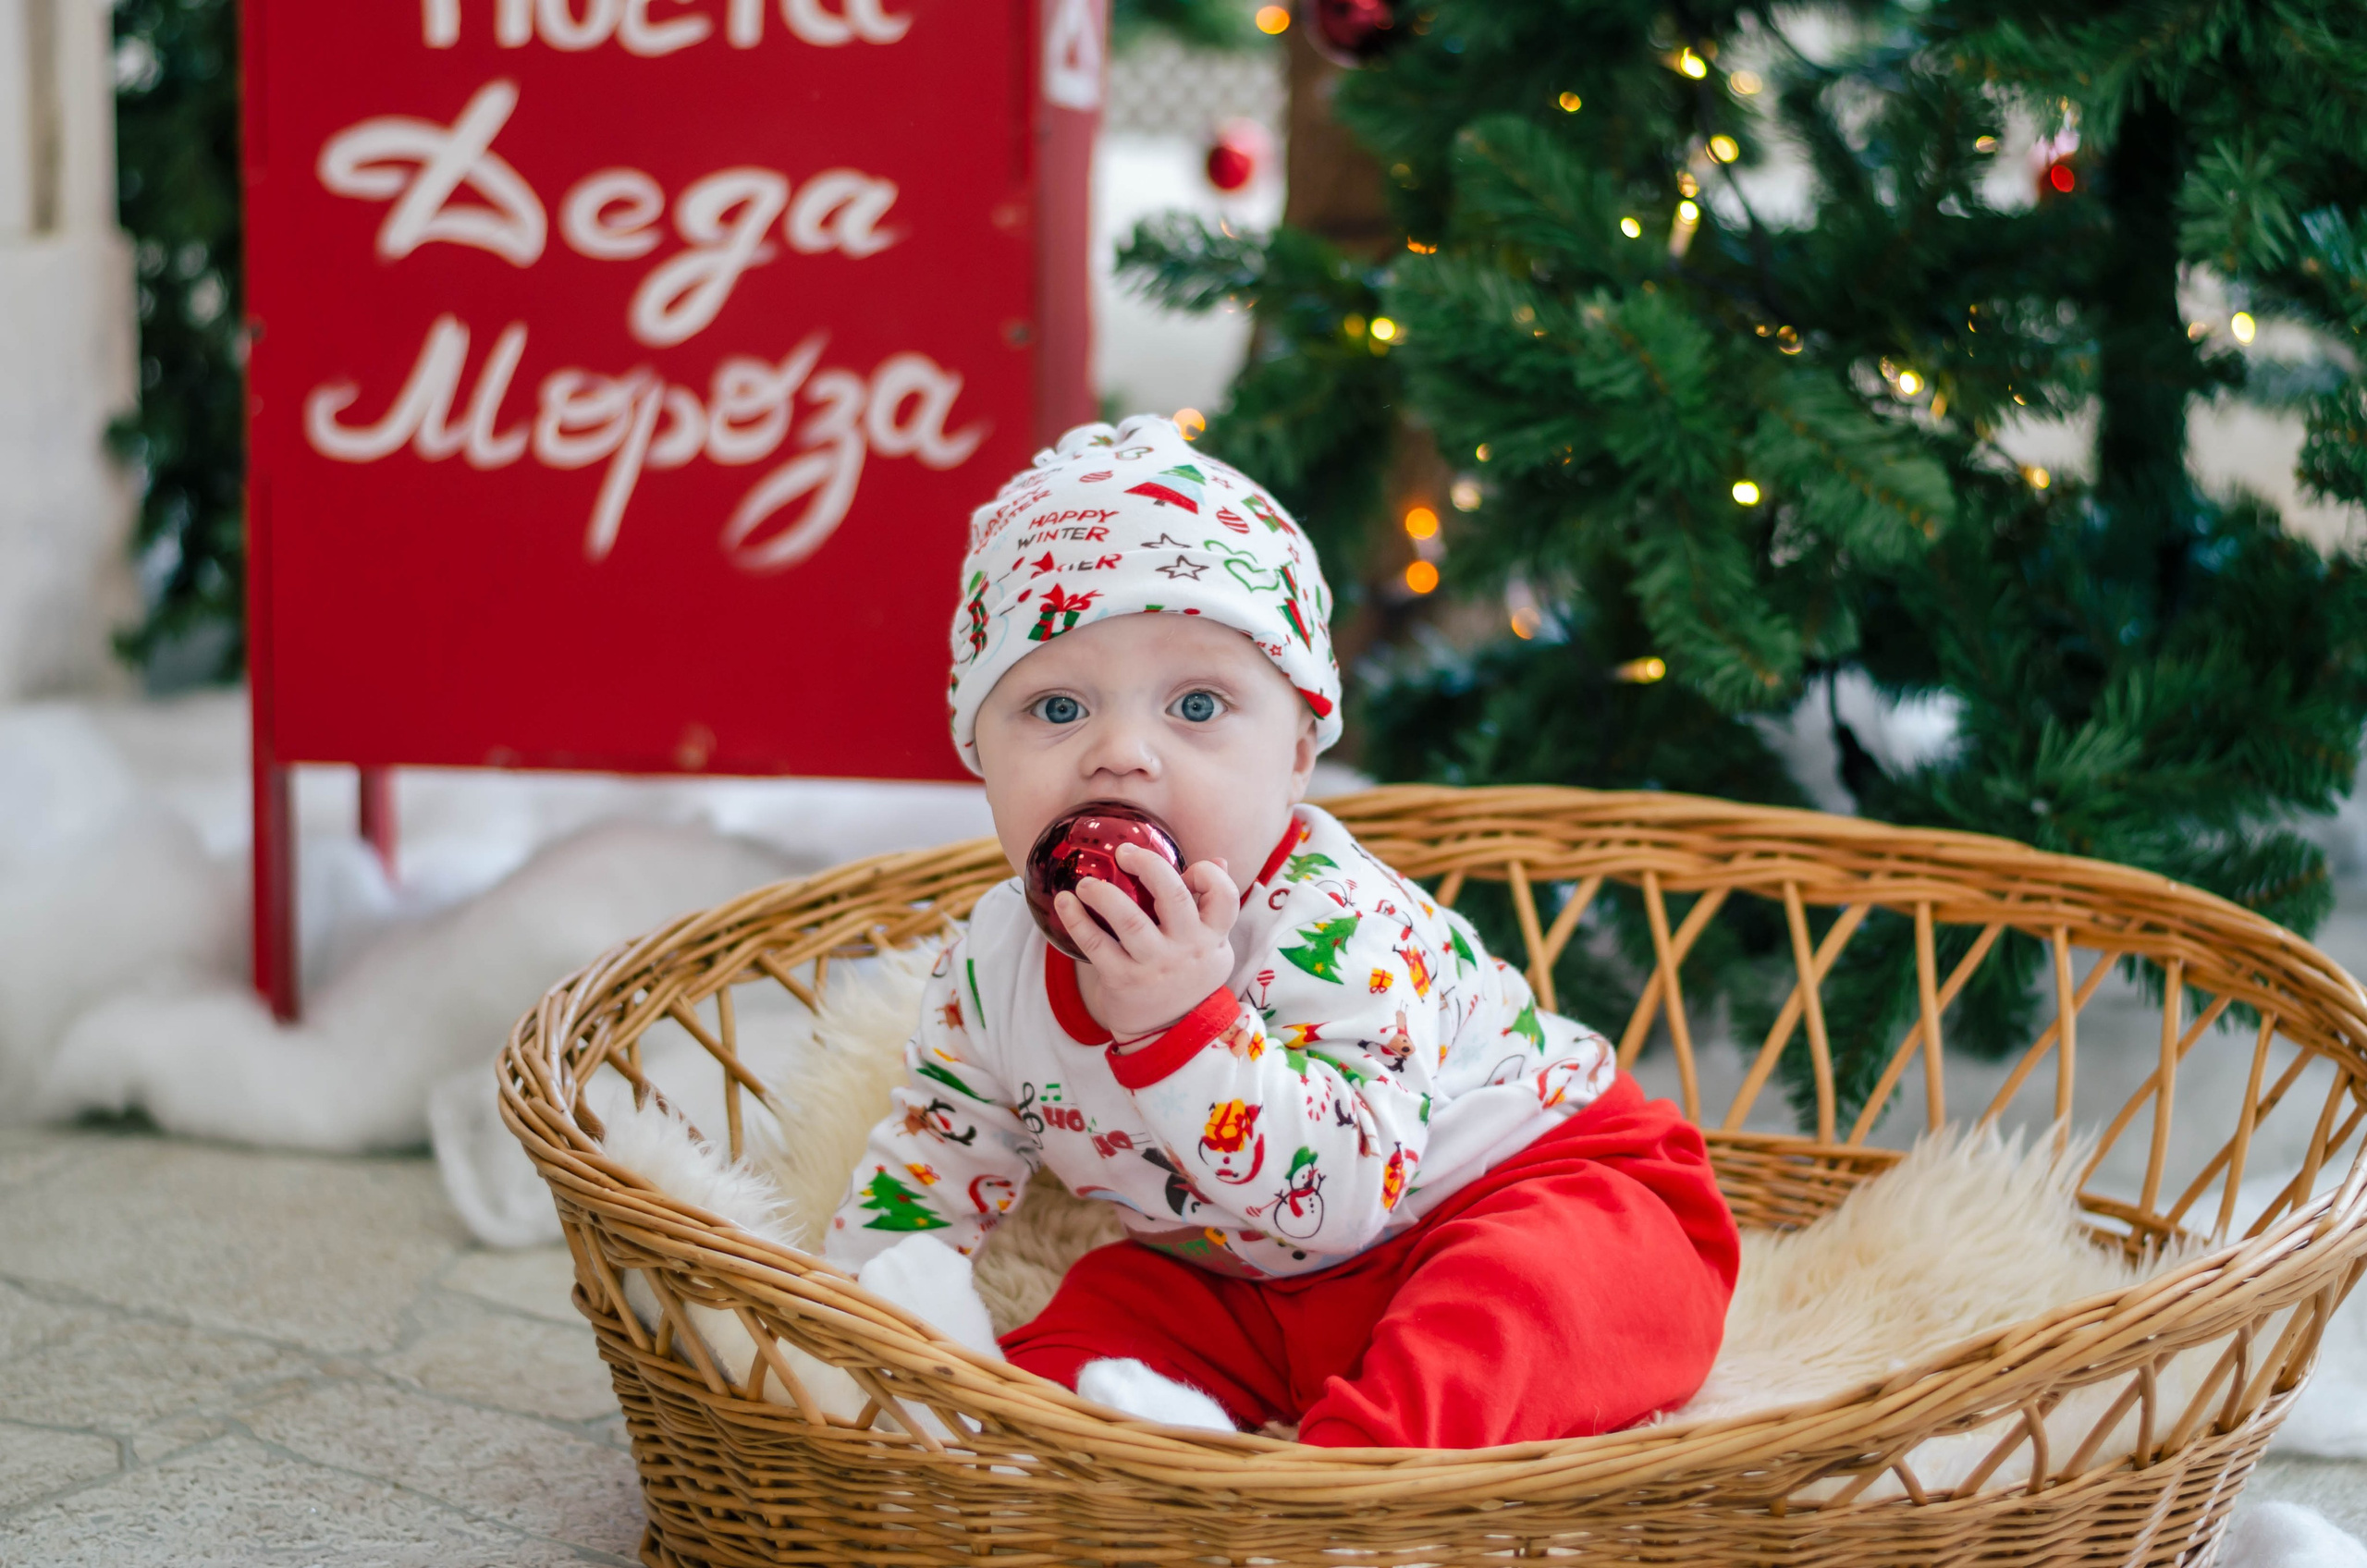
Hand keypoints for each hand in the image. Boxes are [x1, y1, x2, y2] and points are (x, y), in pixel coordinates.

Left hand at [1060, 844, 1238, 1039]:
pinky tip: (1065, 903)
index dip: (1207, 875)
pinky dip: (1077, 921)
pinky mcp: (1124, 981)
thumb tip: (1217, 861)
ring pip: (1130, 920)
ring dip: (1104, 894)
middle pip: (1174, 896)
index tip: (1186, 869)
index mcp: (1212, 937)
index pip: (1225, 897)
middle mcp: (1187, 949)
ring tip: (1086, 883)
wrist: (1168, 1033)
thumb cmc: (1187, 977)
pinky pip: (1096, 946)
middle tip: (1124, 853)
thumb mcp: (1210, 946)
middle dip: (1149, 865)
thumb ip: (1211, 905)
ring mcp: (1155, 966)